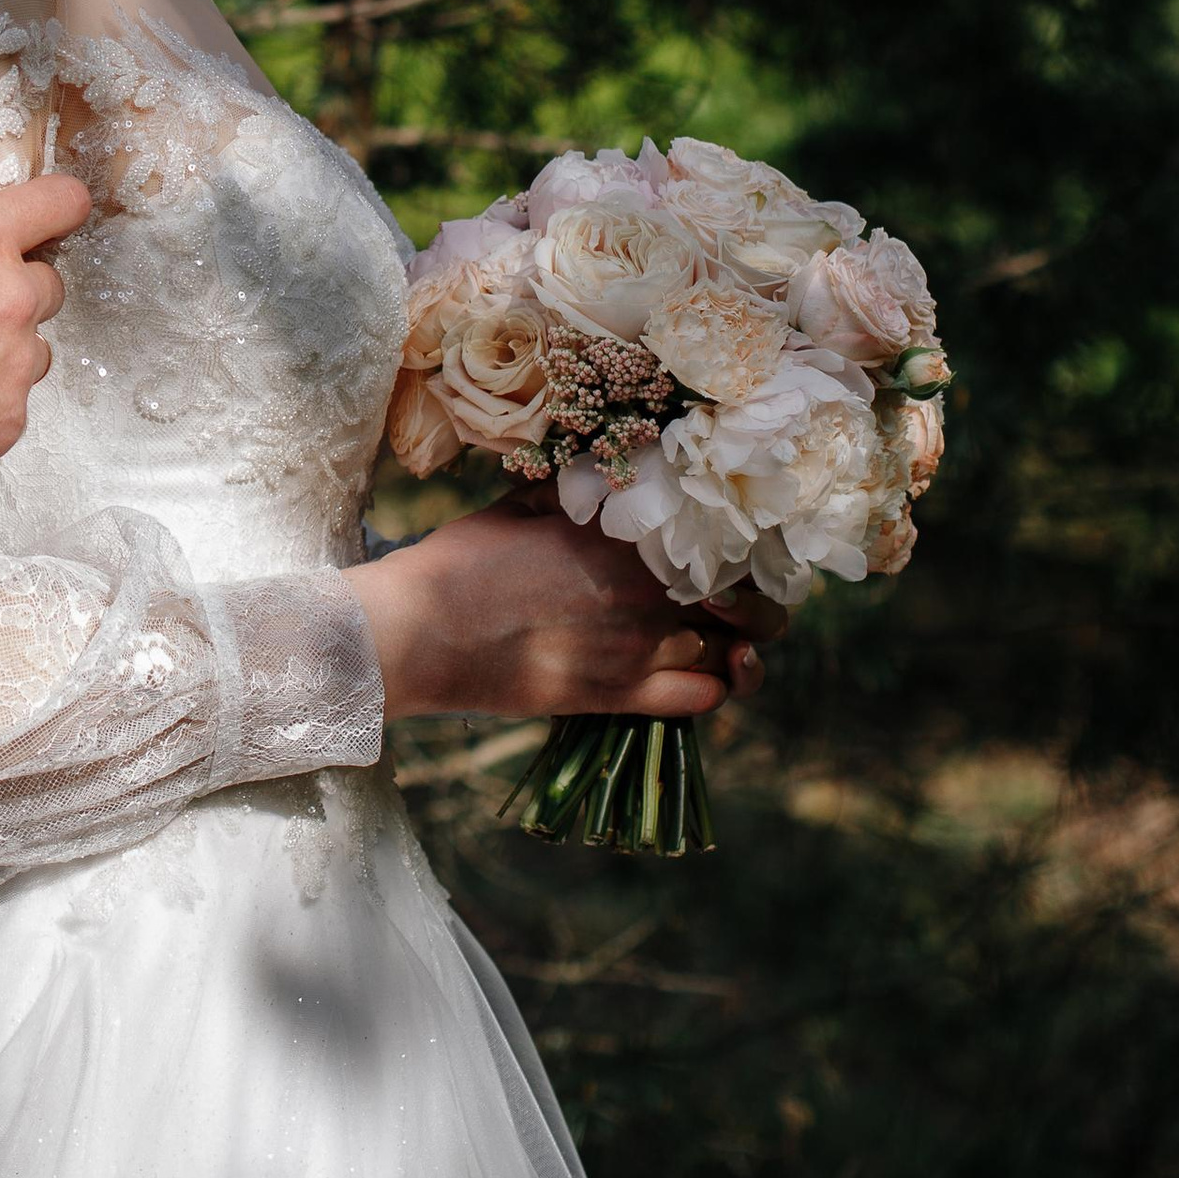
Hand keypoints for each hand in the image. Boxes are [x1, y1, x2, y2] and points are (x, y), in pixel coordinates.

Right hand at [0, 57, 91, 501]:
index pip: (61, 203)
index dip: (53, 204)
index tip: (39, 213)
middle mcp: (13, 302)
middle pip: (46, 279)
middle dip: (10, 280)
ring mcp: (13, 367)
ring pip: (31, 343)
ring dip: (1, 341)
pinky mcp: (3, 424)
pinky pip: (12, 400)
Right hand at [354, 498, 786, 722]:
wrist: (422, 631)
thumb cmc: (464, 558)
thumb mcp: (524, 502)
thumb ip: (581, 493)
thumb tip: (613, 477)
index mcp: (627, 534)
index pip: (727, 539)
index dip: (747, 544)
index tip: (739, 543)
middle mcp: (647, 590)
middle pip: (748, 602)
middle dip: (756, 600)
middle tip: (739, 595)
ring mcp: (637, 648)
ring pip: (732, 653)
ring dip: (736, 645)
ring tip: (722, 637)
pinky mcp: (619, 697)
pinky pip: (701, 700)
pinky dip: (713, 687)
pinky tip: (698, 673)